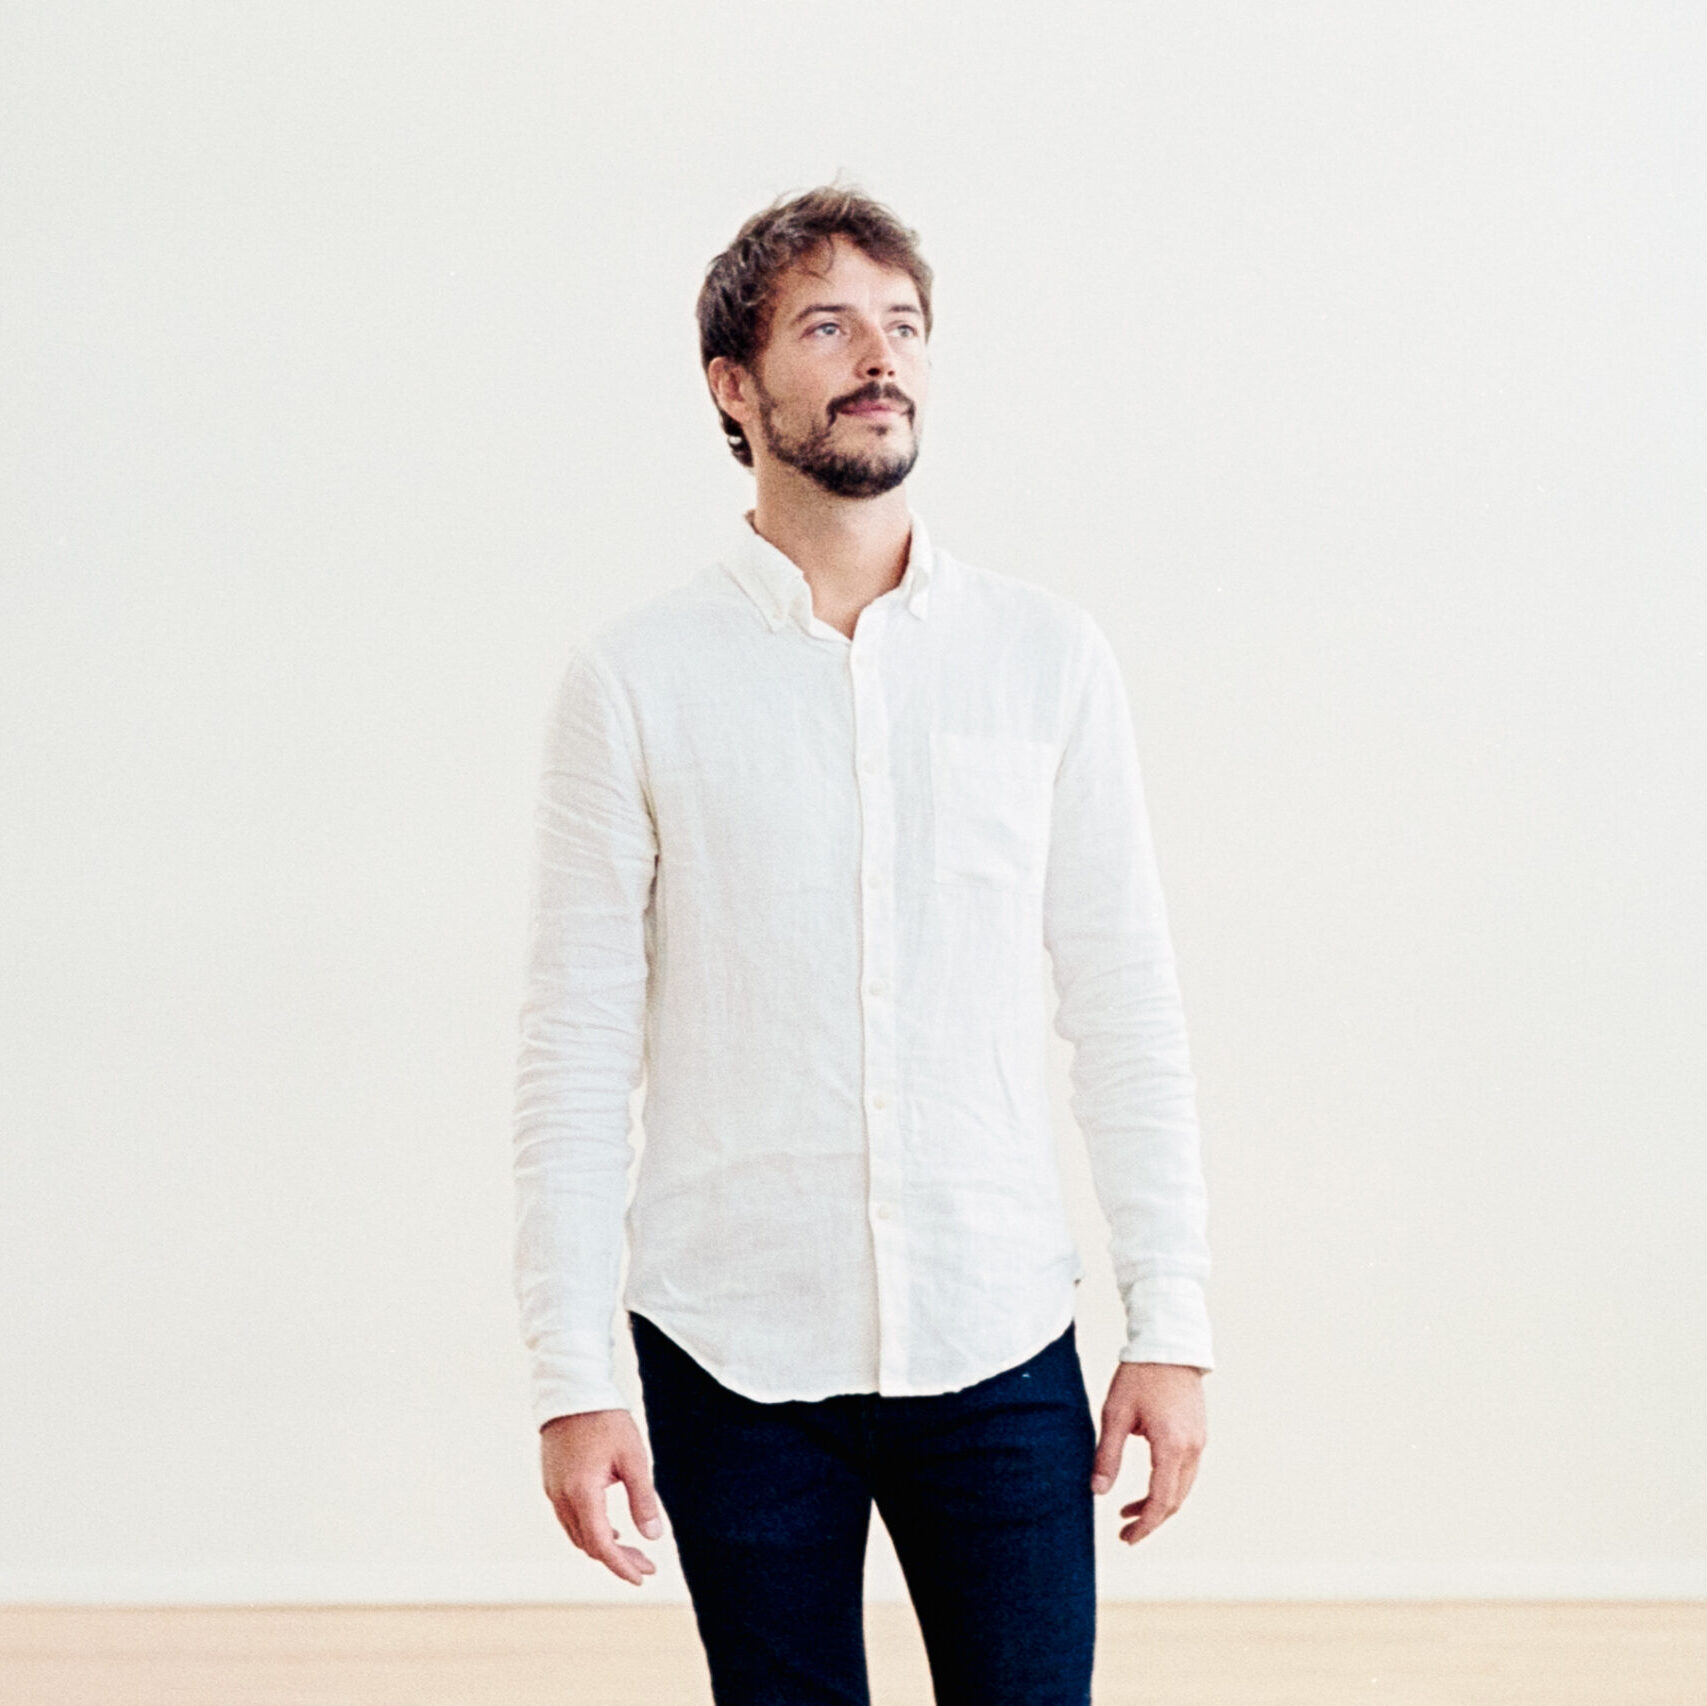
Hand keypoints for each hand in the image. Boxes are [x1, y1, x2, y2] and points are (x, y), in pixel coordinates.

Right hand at [539, 1408, 664, 1584]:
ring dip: (603, 1546)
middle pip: (589, 1544)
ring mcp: (553, 1491)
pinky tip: (611, 1527)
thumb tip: (653, 1537)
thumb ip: (643, 1499)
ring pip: (577, 1534)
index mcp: (582, 1493)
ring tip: (632, 1550)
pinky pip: (570, 1519)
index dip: (621, 1566)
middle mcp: (562, 1497)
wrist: (571, 1390)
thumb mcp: (633, 1457)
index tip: (642, 1577)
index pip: (601, 1545)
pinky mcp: (552, 1482)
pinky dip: (590, 1530)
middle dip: (617, 1560)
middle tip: (646, 1566)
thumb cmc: (605, 1420)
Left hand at [1090, 1361, 1206, 1544]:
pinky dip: (1167, 1486)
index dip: (1144, 1525)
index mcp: (1172, 1447)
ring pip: (1182, 1488)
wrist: (1168, 1344)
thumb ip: (1108, 1455)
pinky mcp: (1198, 1433)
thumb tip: (1098, 1492)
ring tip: (1128, 1511)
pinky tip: (1147, 1484)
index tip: (1126, 1538)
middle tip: (1124, 1531)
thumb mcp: (1115, 1414)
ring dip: (1159, 1504)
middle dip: (1150, 1520)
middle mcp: (1192, 1449)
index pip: (1161, 1501)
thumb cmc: (1139, 1376)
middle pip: (1175, 1500)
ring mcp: (1199, 1441)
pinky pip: (1186, 1471)